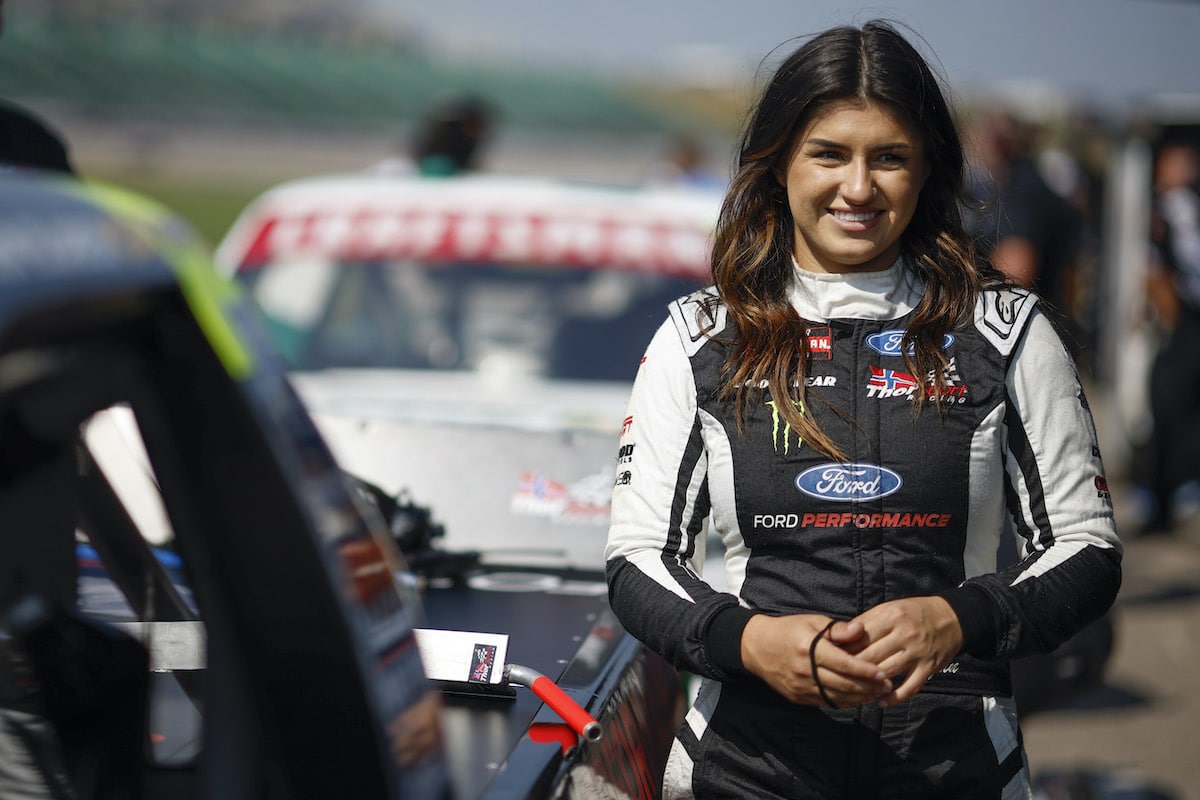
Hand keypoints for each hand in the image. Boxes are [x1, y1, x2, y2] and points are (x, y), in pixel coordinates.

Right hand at [739, 613, 891, 706]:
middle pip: (843, 684)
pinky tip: (856, 697)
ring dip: (859, 697)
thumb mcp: (813, 622)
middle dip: (868, 687)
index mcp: (810, 648)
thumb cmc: (789, 630)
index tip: (883, 673)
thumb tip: (862, 629)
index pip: (844, 663)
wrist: (757, 647)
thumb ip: (838, 629)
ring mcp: (801, 686)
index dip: (865, 670)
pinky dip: (844, 701)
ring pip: (836, 697)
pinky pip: (826, 702)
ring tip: (876, 693)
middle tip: (887, 686)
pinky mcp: (798, 697)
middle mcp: (805, 670)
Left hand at [839, 596, 962, 706]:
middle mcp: (904, 635)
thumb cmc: (914, 612)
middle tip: (838, 676)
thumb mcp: (890, 607)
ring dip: (869, 684)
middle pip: (871, 656)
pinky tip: (880, 702)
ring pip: (886, 672)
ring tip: (855, 690)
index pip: (861, 637)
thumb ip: (867, 621)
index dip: (845, 649)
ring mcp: (917, 653)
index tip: (832, 657)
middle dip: (852, 668)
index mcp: (892, 617)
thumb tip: (843, 635)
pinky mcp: (928, 668)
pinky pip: (909, 688)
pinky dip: (894, 698)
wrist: (952, 618)